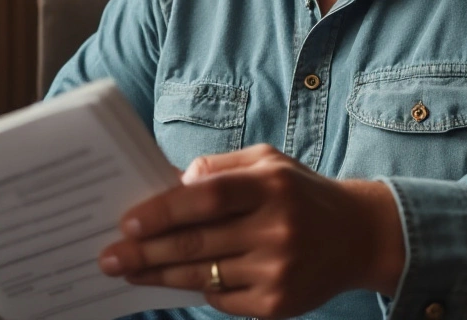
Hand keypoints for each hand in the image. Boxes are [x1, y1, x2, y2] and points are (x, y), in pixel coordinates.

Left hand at [97, 144, 404, 318]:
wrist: (358, 236)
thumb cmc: (299, 193)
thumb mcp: (267, 162)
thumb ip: (219, 167)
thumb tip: (170, 185)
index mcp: (271, 186)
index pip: (208, 198)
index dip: (163, 211)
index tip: (126, 221)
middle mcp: (277, 229)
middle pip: (198, 243)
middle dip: (145, 251)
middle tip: (108, 256)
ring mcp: (278, 271)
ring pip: (203, 276)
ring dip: (158, 275)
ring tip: (127, 271)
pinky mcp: (278, 304)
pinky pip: (222, 299)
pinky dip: (196, 288)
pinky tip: (171, 281)